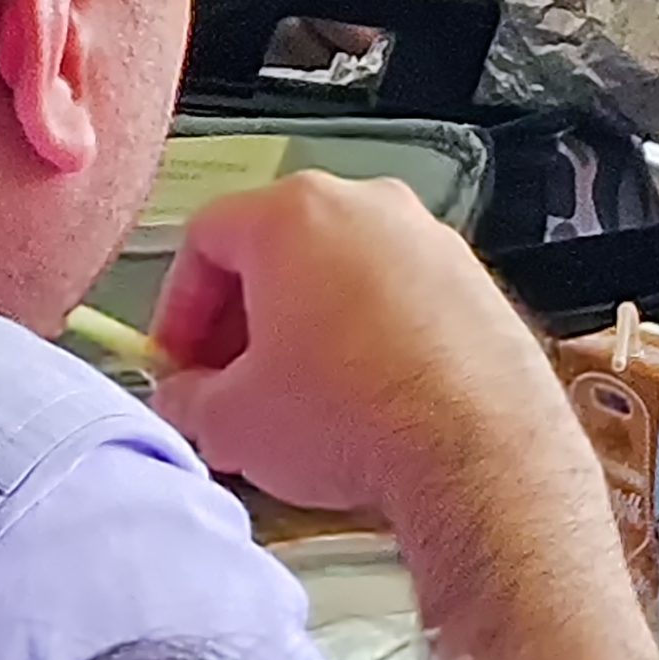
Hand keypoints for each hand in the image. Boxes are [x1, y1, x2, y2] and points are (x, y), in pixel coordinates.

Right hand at [146, 173, 658, 659]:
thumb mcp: (233, 420)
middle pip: (278, 249)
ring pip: (342, 272)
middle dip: (244, 319)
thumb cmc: (353, 418)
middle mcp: (369, 206)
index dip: (179, 308)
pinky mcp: (477, 283)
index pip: (207, 240)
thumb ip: (189, 398)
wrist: (479, 453)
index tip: (179, 360)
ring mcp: (432, 240)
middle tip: (229, 383)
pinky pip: (401, 298)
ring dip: (308, 327)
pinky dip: (372, 336)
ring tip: (297, 401)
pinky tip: (365, 400)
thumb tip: (187, 397)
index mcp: (294, 214)